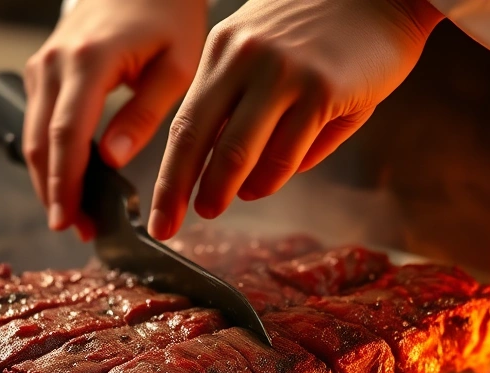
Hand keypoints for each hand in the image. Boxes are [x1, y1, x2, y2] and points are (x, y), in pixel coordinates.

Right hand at [24, 0, 206, 235]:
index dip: (65, 183)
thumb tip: (113, 160)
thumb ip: (145, 114)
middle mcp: (55, 63)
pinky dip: (49, 155)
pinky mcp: (41, 70)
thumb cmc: (167, 18)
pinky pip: (37, 121)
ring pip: (32, 135)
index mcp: (89, 61)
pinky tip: (70, 180)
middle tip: (76, 228)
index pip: (66, 134)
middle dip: (54, 192)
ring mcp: (42, 65)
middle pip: (40, 142)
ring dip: (48, 179)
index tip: (68, 219)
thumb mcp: (175, 66)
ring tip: (75, 213)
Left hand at [148, 0, 443, 239]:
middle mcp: (244, 58)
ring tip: (213, 207)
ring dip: (223, 190)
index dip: (168, 171)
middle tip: (167, 225)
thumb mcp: (272, 54)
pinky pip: (288, 153)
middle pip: (195, 139)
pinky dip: (273, 178)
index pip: (184, 120)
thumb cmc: (331, 30)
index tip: (158, 207)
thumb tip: (243, 175)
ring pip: (237, 153)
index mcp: (224, 49)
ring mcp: (282, 73)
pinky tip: (265, 185)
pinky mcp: (322, 89)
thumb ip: (250, 109)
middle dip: (176, 190)